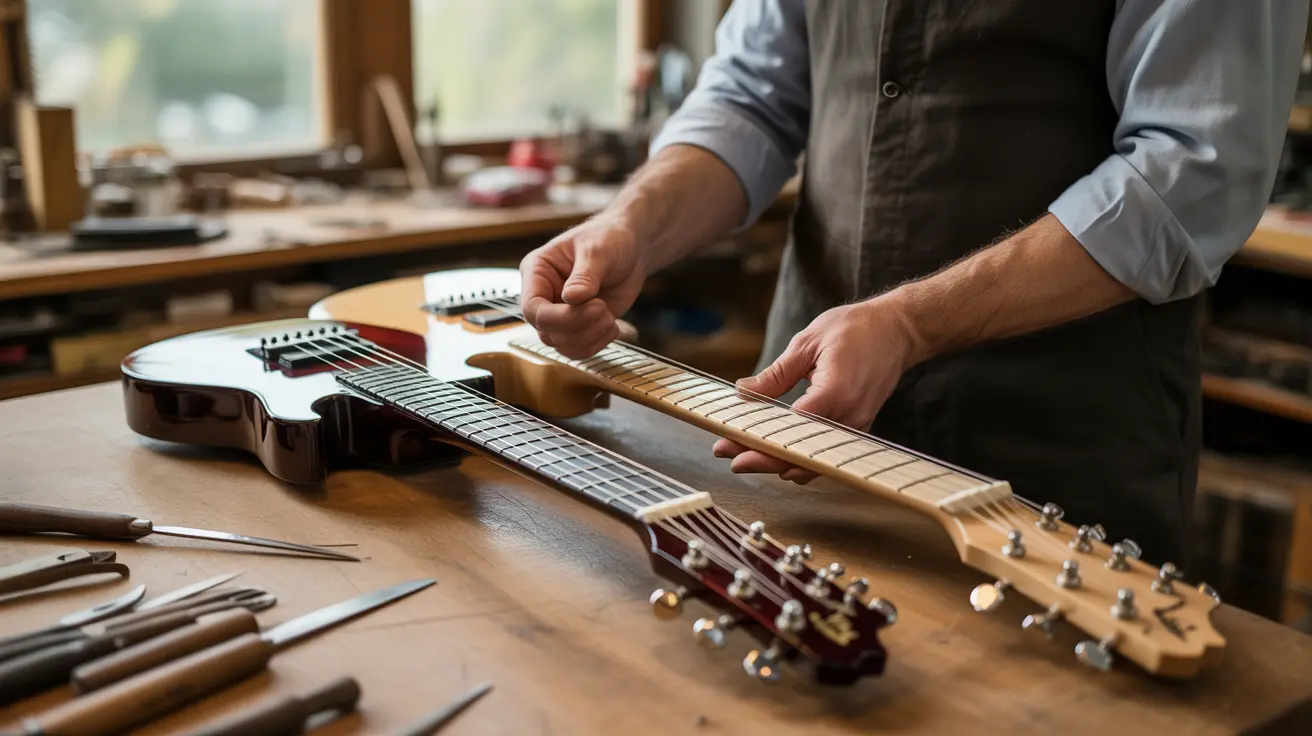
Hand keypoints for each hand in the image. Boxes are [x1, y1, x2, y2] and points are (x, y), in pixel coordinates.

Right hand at [519, 216, 647, 358]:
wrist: (631, 247)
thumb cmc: (608, 238)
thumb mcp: (597, 250)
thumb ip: (584, 276)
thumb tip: (571, 298)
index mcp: (537, 272)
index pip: (532, 308)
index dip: (559, 318)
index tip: (594, 307)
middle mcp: (543, 296)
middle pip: (546, 331)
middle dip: (580, 327)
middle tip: (605, 309)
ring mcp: (560, 314)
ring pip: (562, 345)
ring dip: (590, 339)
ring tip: (610, 318)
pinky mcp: (579, 326)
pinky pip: (579, 349)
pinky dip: (597, 344)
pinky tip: (613, 327)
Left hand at [713, 297, 921, 483]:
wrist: (897, 330)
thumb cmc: (856, 329)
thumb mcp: (807, 343)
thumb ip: (776, 374)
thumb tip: (744, 392)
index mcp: (835, 392)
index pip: (791, 430)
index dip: (759, 441)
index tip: (731, 445)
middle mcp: (849, 416)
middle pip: (802, 453)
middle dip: (764, 459)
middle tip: (731, 459)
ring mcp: (857, 426)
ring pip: (815, 459)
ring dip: (781, 462)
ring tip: (747, 458)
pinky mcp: (858, 428)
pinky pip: (827, 453)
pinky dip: (802, 459)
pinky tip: (779, 458)